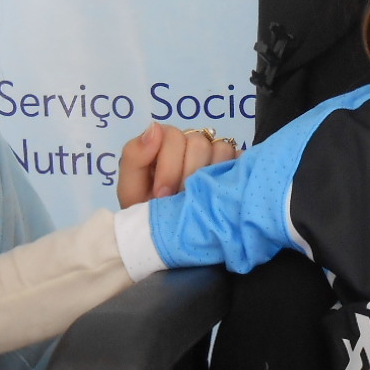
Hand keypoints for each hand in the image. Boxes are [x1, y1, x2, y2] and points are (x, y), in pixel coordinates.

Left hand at [116, 122, 239, 206]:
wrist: (168, 240)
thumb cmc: (147, 213)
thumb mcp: (131, 190)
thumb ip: (134, 156)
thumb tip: (155, 128)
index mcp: (163, 144)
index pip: (173, 136)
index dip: (169, 166)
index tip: (162, 195)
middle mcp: (189, 144)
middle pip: (198, 142)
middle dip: (188, 175)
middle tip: (180, 201)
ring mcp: (214, 154)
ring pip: (221, 149)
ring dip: (209, 178)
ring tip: (199, 201)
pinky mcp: (233, 166)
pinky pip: (239, 160)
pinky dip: (230, 176)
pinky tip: (218, 196)